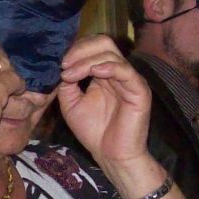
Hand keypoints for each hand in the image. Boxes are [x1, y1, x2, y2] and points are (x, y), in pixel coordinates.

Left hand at [58, 35, 152, 171]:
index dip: (75, 50)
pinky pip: (125, 71)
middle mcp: (117, 72)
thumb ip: (67, 84)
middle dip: (80, 50)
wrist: (111, 155)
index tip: (60, 64)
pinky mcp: (139, 90)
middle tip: (64, 64)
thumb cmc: (94, 132)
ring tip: (70, 74)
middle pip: (103, 43)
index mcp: (103, 73)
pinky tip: (94, 72)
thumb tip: (63, 66)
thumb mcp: (71, 104)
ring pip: (110, 54)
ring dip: (86, 61)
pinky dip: (108, 67)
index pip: (93, 47)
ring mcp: (129, 79)